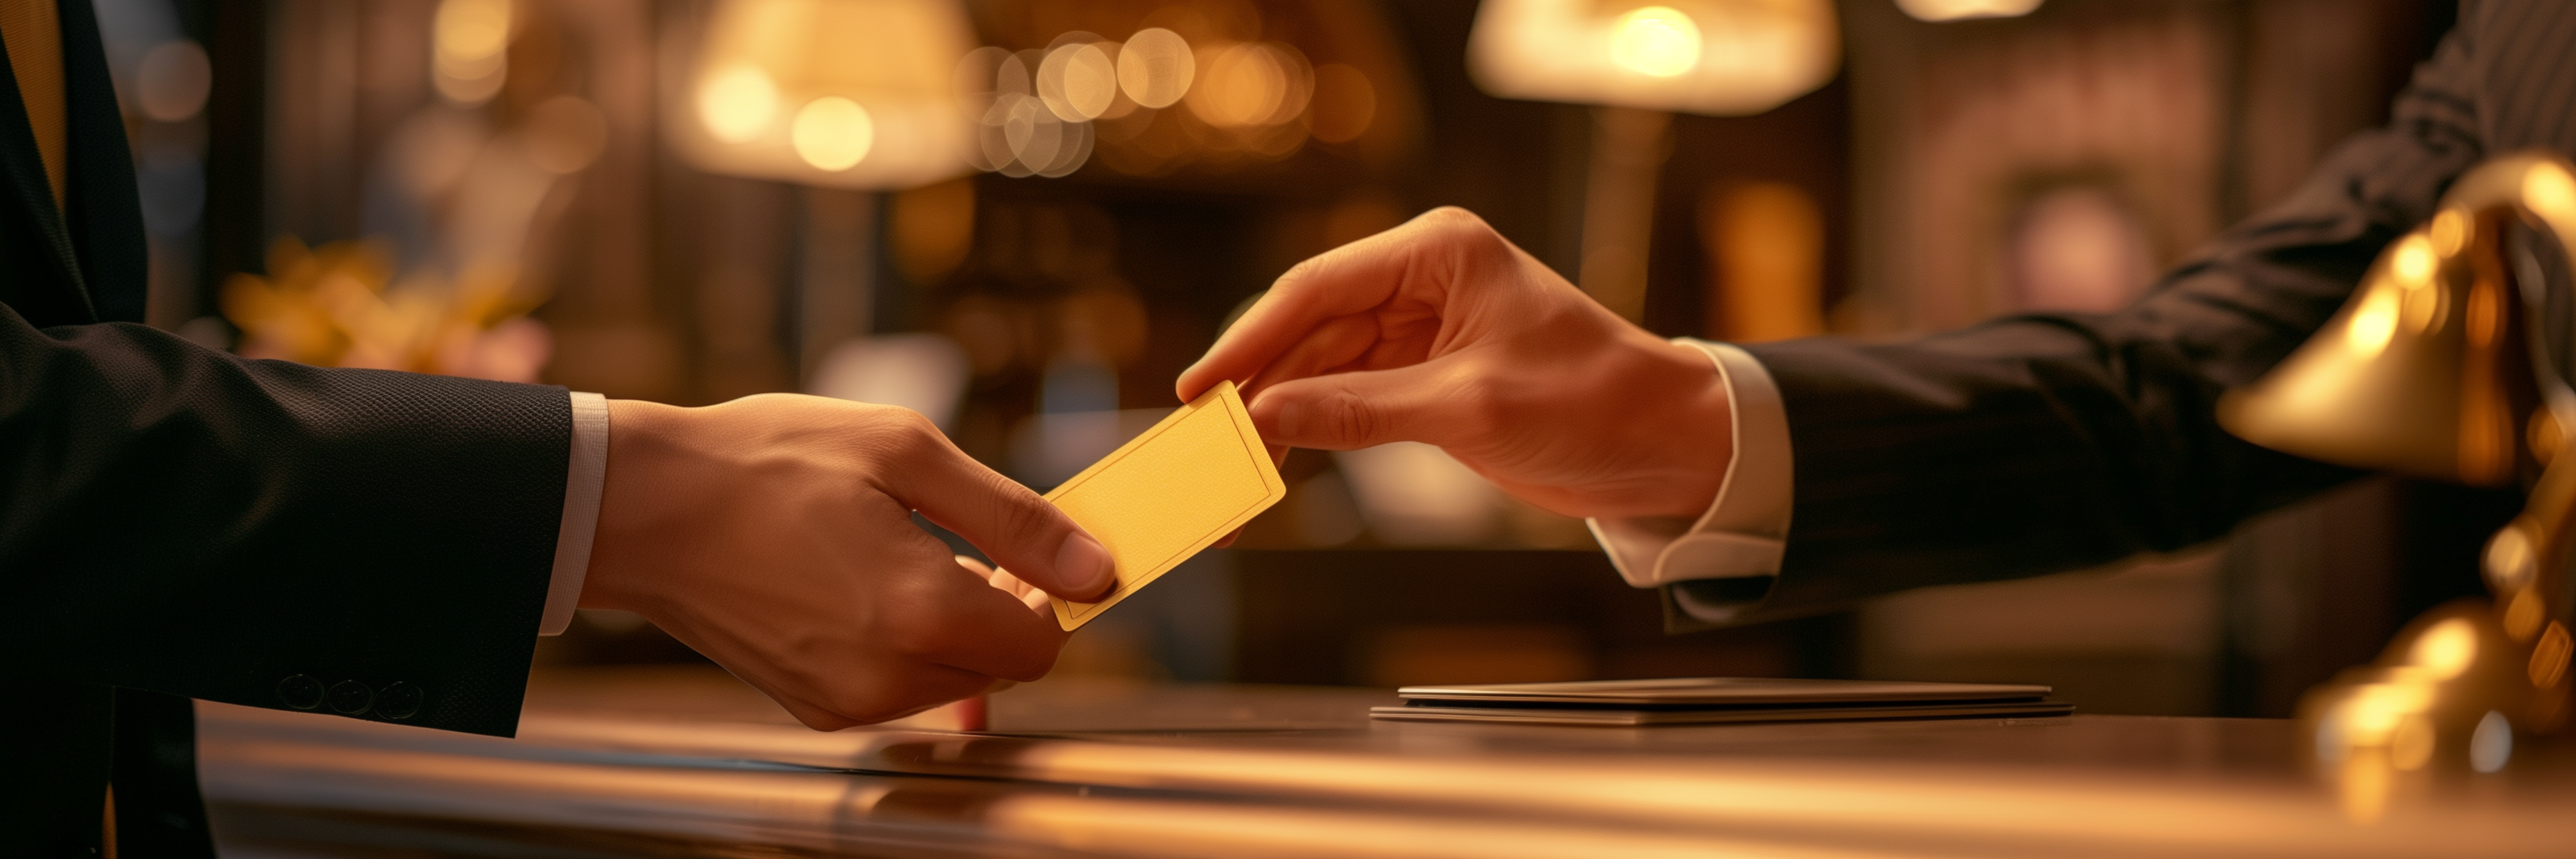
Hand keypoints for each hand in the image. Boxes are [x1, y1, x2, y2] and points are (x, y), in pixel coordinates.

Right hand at [581, 394, 1111, 729]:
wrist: (644, 508)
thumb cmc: (767, 463)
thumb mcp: (905, 452)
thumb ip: (1014, 516)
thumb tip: (1096, 568)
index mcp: (919, 612)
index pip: (1041, 645)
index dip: (1045, 593)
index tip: (1019, 547)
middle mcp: (885, 677)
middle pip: (999, 667)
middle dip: (998, 609)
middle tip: (956, 537)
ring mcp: (844, 702)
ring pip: (950, 679)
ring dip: (949, 625)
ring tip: (896, 552)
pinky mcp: (813, 707)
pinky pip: (897, 687)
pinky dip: (901, 642)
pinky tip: (858, 582)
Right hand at [1177, 207, 1732, 520]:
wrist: (1666, 446)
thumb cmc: (1594, 402)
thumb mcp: (1471, 408)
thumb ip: (1361, 410)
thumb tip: (1266, 418)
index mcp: (1437, 252)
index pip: (1317, 289)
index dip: (1250, 340)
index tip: (1199, 390)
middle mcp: (1420, 280)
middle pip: (1308, 328)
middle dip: (1253, 382)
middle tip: (1197, 437)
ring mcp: (1419, 331)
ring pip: (1319, 369)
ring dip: (1274, 415)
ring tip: (1225, 465)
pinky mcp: (1425, 380)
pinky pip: (1346, 400)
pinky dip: (1309, 431)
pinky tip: (1271, 463)